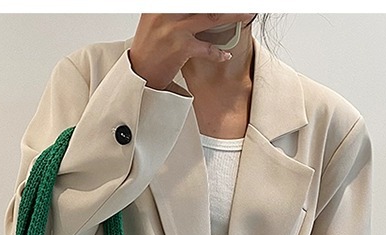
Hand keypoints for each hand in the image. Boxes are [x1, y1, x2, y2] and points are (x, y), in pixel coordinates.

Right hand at [129, 13, 255, 89]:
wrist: (138, 76)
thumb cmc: (148, 49)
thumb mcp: (154, 20)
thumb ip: (171, 11)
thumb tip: (193, 9)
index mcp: (160, 5)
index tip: (224, 0)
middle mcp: (167, 13)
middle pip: (207, 3)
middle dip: (227, 4)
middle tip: (242, 3)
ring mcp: (175, 30)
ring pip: (213, 16)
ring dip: (234, 14)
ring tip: (247, 13)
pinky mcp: (181, 48)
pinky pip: (207, 48)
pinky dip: (218, 53)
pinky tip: (225, 54)